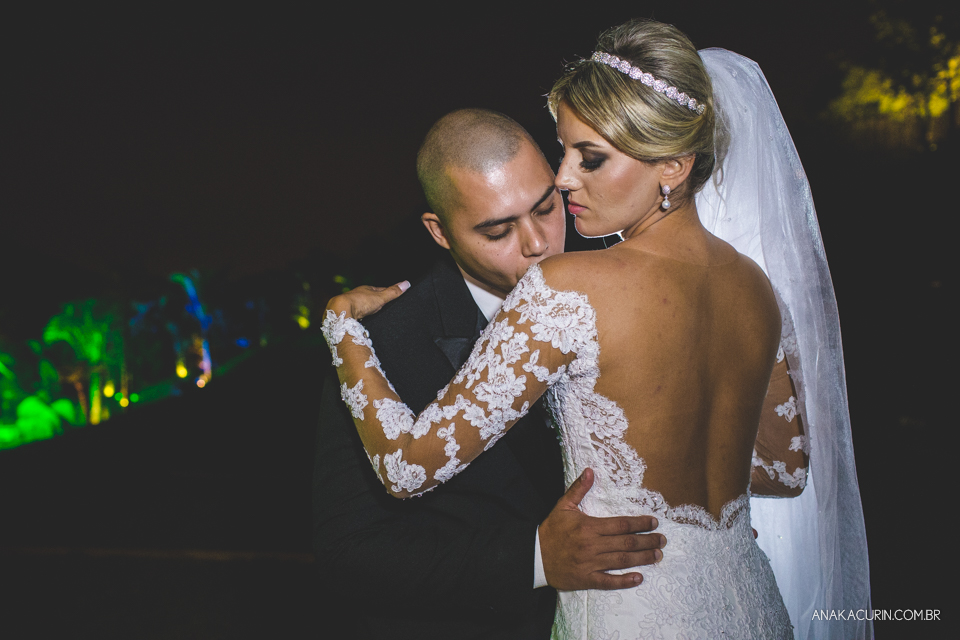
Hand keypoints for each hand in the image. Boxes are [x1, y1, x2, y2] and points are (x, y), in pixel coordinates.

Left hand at [326, 281, 409, 319]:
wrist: (340, 312)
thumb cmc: (359, 302)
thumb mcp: (380, 297)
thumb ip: (393, 292)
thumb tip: (407, 283)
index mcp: (365, 290)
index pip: (379, 290)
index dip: (386, 294)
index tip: (392, 296)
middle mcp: (356, 296)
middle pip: (369, 299)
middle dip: (375, 303)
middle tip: (384, 308)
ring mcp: (349, 305)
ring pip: (360, 308)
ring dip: (366, 312)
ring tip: (373, 317)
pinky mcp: (345, 315)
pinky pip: (354, 317)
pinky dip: (359, 319)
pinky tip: (361, 323)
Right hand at [539, 468, 664, 590]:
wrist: (534, 556)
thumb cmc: (551, 530)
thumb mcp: (563, 506)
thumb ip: (579, 489)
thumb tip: (590, 471)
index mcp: (589, 526)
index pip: (621, 524)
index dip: (640, 523)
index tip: (654, 522)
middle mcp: (592, 545)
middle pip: (626, 543)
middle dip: (648, 541)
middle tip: (663, 540)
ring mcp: (590, 563)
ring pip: (622, 561)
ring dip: (642, 558)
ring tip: (657, 555)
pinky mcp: (586, 579)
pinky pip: (608, 581)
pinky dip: (624, 581)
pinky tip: (638, 578)